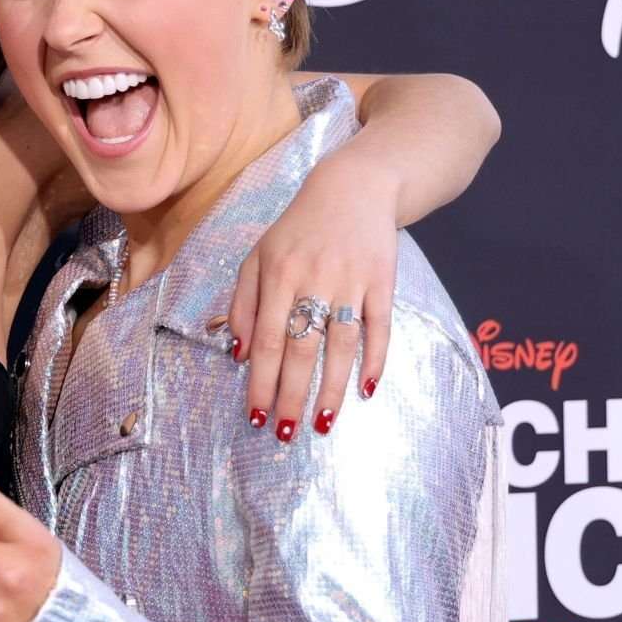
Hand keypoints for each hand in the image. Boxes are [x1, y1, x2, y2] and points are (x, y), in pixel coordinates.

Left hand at [226, 154, 395, 443]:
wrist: (354, 188)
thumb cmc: (297, 229)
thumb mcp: (258, 257)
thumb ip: (244, 304)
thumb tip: (240, 356)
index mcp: (277, 276)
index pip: (268, 340)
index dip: (262, 381)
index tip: (257, 415)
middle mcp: (313, 280)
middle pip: (302, 349)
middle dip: (292, 396)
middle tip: (286, 433)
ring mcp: (351, 282)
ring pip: (340, 345)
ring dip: (332, 389)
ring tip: (322, 423)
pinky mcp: (382, 282)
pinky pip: (379, 328)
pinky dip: (375, 360)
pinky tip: (366, 390)